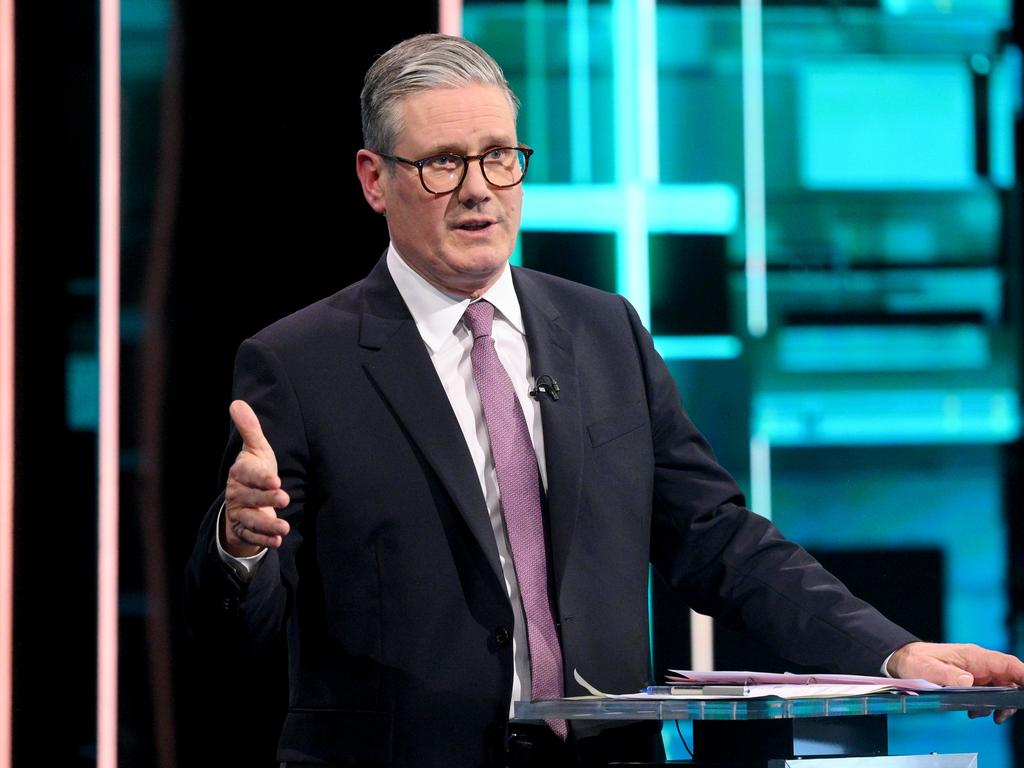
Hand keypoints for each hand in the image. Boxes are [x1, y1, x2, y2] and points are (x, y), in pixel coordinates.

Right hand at [222, 400, 290, 557]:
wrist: (245, 498)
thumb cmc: (255, 469)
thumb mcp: (256, 449)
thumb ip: (250, 429)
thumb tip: (237, 402)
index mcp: (240, 472)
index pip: (249, 474)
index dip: (261, 477)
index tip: (275, 480)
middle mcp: (237, 493)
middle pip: (251, 497)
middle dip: (266, 499)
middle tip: (285, 498)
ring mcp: (240, 512)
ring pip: (251, 520)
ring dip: (267, 525)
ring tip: (284, 527)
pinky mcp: (243, 529)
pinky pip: (252, 535)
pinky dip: (264, 539)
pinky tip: (278, 541)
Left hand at [888, 641, 1023, 723]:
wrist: (904, 660)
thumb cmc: (915, 660)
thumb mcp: (927, 668)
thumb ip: (947, 675)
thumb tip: (968, 681)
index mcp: (974, 657)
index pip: (1008, 664)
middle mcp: (979, 663)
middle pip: (1011, 679)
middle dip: (1013, 697)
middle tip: (1002, 714)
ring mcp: (977, 672)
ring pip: (1002, 688)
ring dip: (999, 704)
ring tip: (990, 716)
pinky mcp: (972, 680)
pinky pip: (990, 692)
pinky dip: (987, 704)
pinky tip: (976, 712)